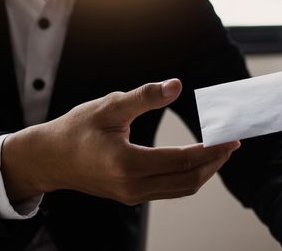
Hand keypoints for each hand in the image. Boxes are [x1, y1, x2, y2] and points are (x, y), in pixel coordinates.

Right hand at [1, 79, 240, 204]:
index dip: (211, 149)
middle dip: (215, 162)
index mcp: (127, 164)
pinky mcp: (132, 196)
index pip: (182, 160)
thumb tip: (177, 85)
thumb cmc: (76, 129)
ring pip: (181, 189)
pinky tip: (197, 160)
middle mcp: (133, 186)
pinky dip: (188, 176)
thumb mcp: (109, 106)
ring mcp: (133, 195)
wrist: (49, 158)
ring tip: (220, 151)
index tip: (230, 137)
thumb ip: (145, 97)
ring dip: (204, 171)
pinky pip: (170, 190)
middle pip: (188, 180)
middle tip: (232, 143)